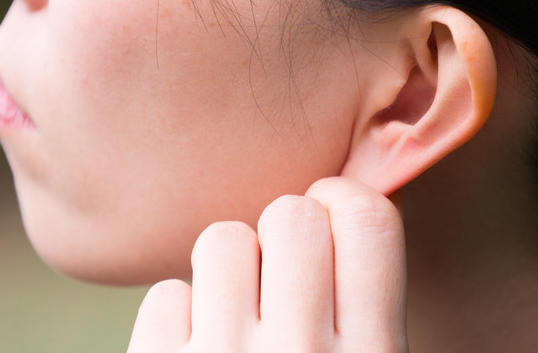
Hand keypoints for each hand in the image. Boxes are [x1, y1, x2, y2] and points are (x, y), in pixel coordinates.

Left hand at [127, 177, 407, 351]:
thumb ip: (366, 305)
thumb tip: (348, 204)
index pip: (370, 219)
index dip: (346, 200)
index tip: (329, 215)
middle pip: (292, 215)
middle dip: (287, 231)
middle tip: (283, 270)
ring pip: (223, 240)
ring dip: (231, 266)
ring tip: (240, 312)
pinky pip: (167, 295)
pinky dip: (182, 317)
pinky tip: (199, 350)